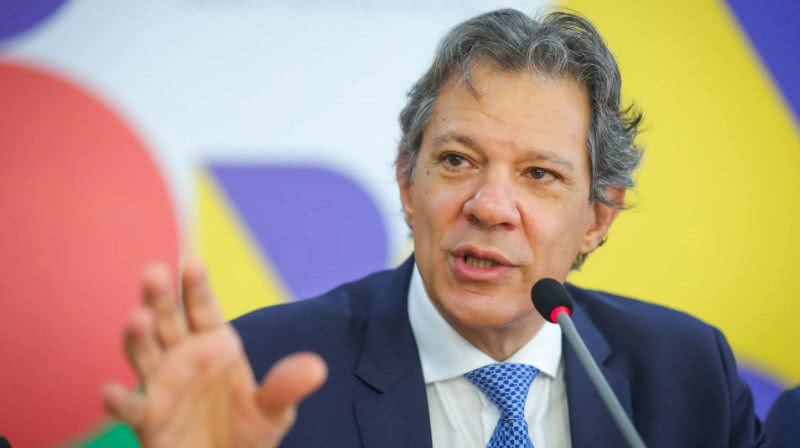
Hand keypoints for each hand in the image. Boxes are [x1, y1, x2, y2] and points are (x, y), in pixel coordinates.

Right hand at [101, 258, 326, 447]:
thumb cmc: (248, 432)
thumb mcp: (273, 411)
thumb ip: (287, 387)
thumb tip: (318, 368)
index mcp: (215, 343)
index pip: (202, 307)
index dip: (196, 286)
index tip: (194, 262)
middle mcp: (183, 356)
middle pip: (167, 319)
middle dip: (160, 296)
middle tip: (154, 271)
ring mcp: (161, 383)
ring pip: (143, 351)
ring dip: (137, 334)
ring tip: (139, 318)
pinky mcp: (148, 417)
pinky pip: (131, 406)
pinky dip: (119, 399)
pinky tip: (110, 391)